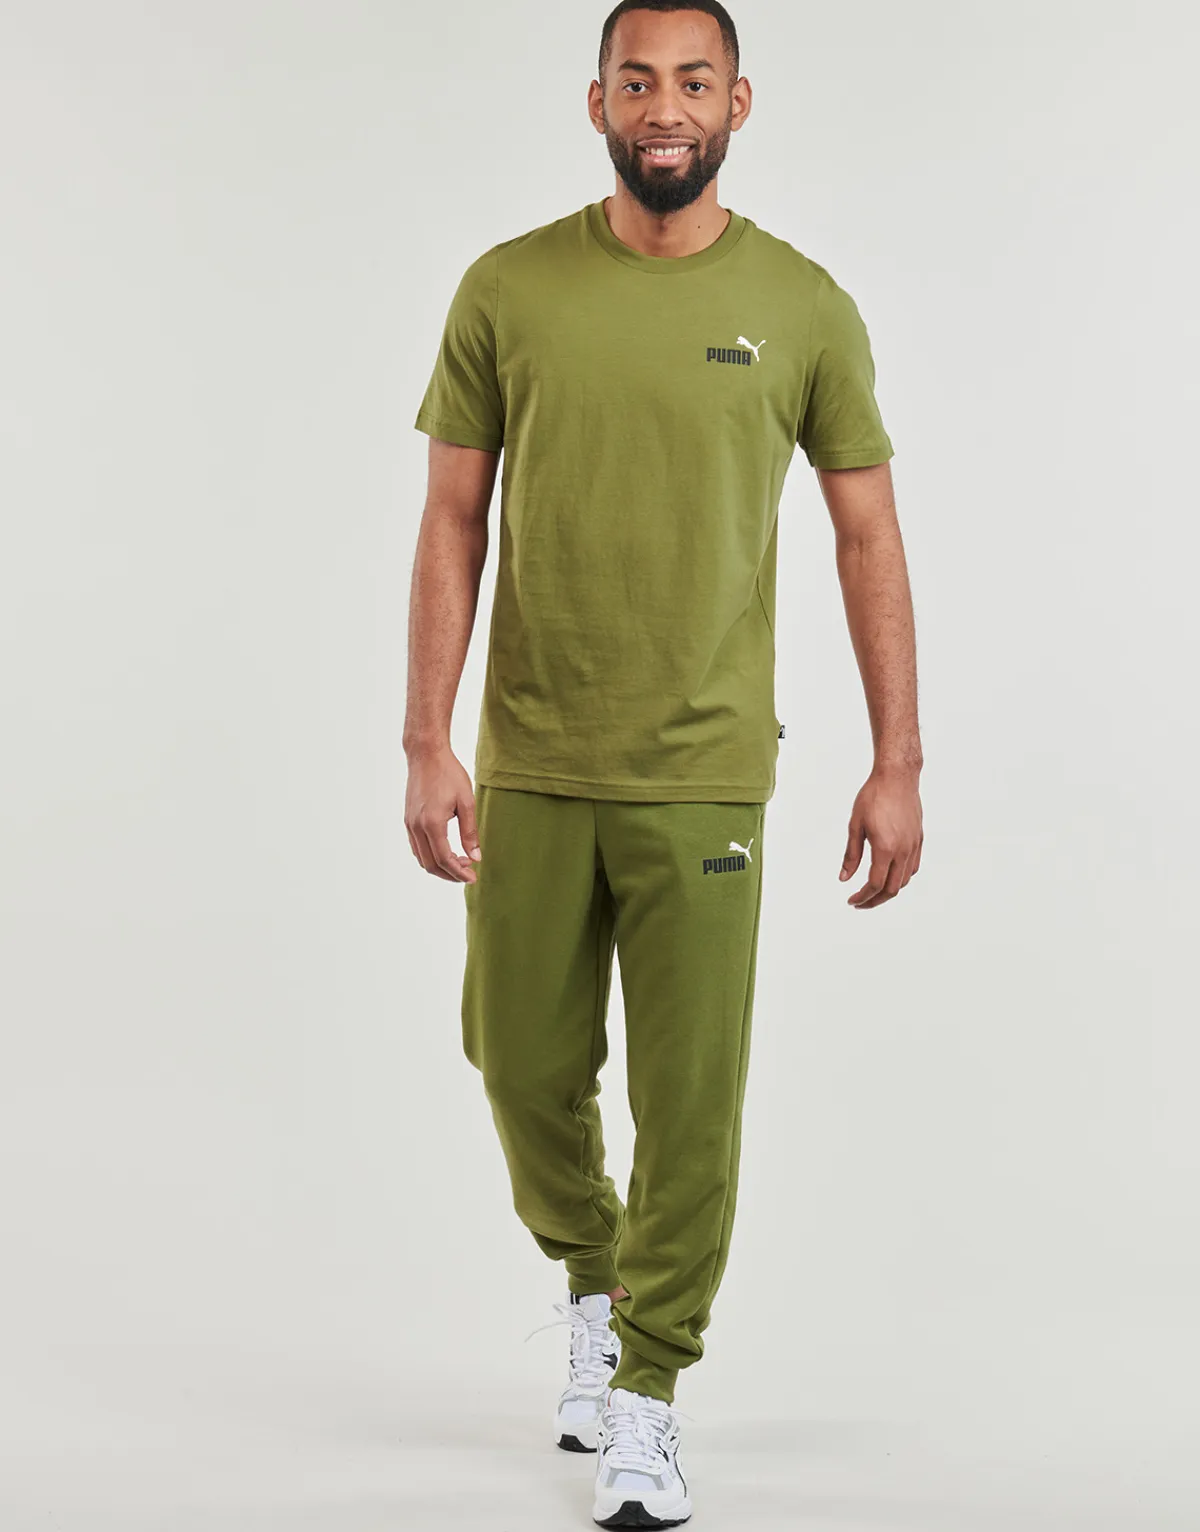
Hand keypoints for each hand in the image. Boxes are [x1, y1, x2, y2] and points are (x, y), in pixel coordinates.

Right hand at [404, 745, 481, 883]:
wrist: (426, 754)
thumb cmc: (449, 774)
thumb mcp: (467, 802)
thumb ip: (470, 832)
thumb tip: (475, 857)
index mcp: (432, 823)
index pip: (444, 859)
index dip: (459, 873)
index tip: (473, 877)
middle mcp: (416, 827)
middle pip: (430, 864)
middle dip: (450, 874)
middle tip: (468, 873)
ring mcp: (409, 823)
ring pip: (421, 858)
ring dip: (440, 866)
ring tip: (460, 862)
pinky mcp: (407, 819)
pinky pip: (416, 846)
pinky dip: (430, 855)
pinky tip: (446, 850)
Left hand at [839, 768, 922, 908]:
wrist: (897, 777)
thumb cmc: (873, 797)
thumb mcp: (855, 826)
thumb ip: (851, 855)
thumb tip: (844, 878)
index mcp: (885, 848)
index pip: (875, 884)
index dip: (863, 897)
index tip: (852, 900)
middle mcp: (903, 850)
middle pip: (892, 889)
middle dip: (875, 900)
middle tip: (860, 902)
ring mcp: (913, 846)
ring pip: (904, 880)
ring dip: (888, 890)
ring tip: (873, 892)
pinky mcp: (919, 839)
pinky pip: (913, 867)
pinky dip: (901, 878)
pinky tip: (889, 875)